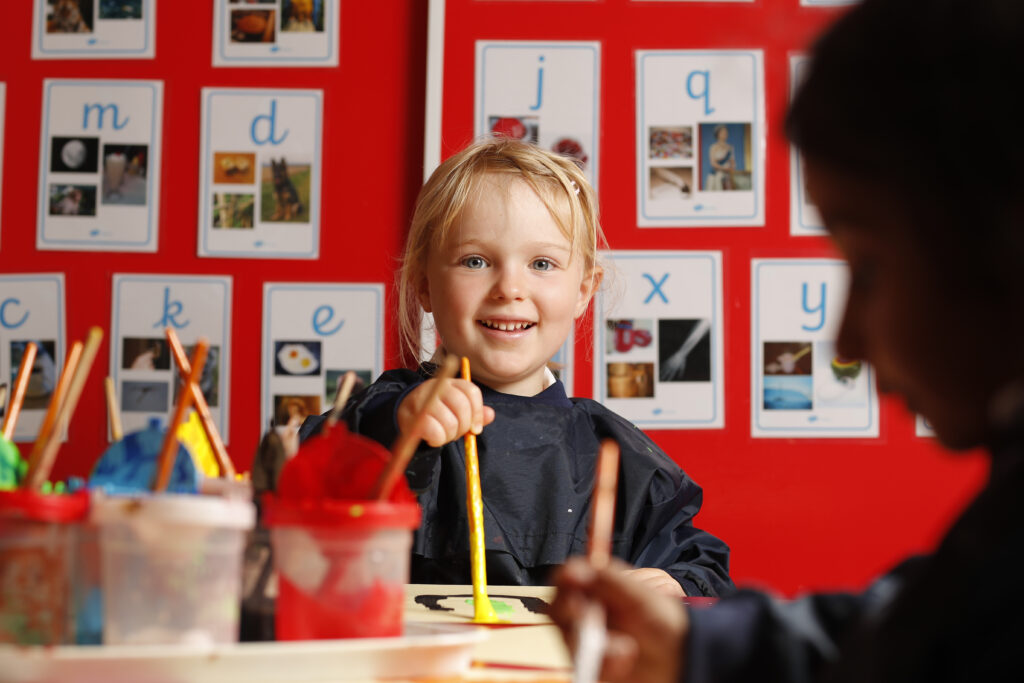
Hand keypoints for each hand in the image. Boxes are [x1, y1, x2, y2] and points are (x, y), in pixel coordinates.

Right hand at [397, 378, 494, 446]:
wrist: (406, 413)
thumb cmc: (436, 412)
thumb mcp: (456, 408)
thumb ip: (474, 411)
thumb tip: (490, 415)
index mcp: (451, 382)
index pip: (471, 392)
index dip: (477, 413)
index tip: (476, 429)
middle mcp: (437, 386)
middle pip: (462, 406)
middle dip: (464, 426)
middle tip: (457, 433)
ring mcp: (424, 400)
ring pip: (450, 422)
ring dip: (450, 435)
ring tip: (443, 434)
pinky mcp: (415, 416)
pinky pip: (435, 432)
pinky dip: (437, 440)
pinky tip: (433, 438)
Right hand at [550, 558, 687, 682]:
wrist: (679, 657)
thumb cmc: (662, 621)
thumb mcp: (641, 597)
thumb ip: (610, 581)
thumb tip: (575, 570)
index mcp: (597, 587)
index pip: (568, 577)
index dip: (565, 579)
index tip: (572, 581)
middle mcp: (586, 611)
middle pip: (559, 609)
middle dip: (574, 616)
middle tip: (590, 617)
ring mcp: (585, 639)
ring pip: (570, 641)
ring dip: (600, 646)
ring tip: (628, 648)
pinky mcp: (590, 663)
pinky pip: (584, 666)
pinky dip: (607, 664)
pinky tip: (626, 660)